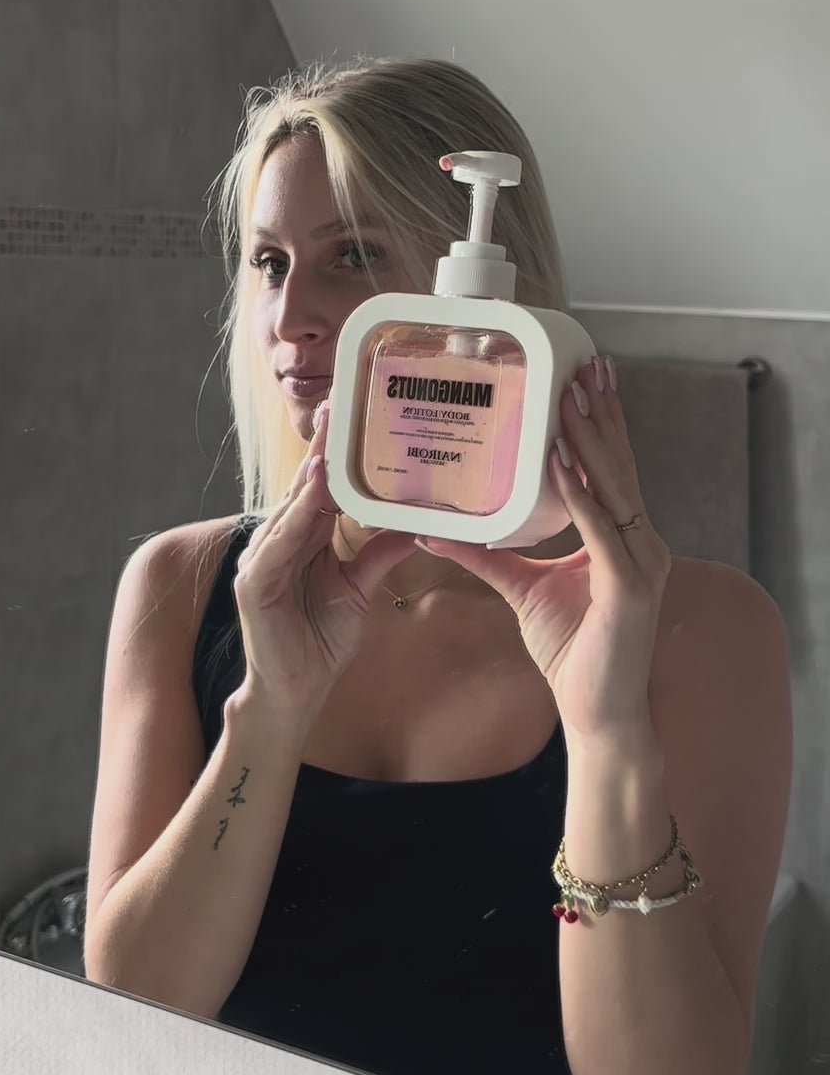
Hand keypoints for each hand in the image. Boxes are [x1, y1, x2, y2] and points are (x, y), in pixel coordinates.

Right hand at [232, 404, 416, 723]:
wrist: (298, 688)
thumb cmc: (322, 639)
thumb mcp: (360, 587)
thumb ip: (381, 553)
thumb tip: (417, 525)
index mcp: (303, 537)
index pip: (319, 487)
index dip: (333, 452)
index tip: (350, 415)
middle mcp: (279, 540)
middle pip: (303, 487)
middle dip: (320, 450)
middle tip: (338, 408)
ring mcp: (262, 559)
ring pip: (290, 510)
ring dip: (309, 478)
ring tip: (330, 447)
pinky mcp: (253, 583)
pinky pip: (278, 544)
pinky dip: (295, 518)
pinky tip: (310, 495)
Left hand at [416, 357, 671, 741]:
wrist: (597, 711)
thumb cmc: (571, 649)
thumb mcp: (521, 588)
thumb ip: (483, 555)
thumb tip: (433, 529)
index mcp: (620, 535)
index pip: (609, 466)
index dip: (598, 421)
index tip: (585, 375)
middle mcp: (638, 540)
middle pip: (618, 464)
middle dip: (600, 412)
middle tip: (586, 364)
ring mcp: (641, 561)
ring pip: (614, 487)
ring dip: (589, 440)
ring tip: (569, 397)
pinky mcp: (631, 587)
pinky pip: (601, 530)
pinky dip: (581, 493)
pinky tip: (560, 462)